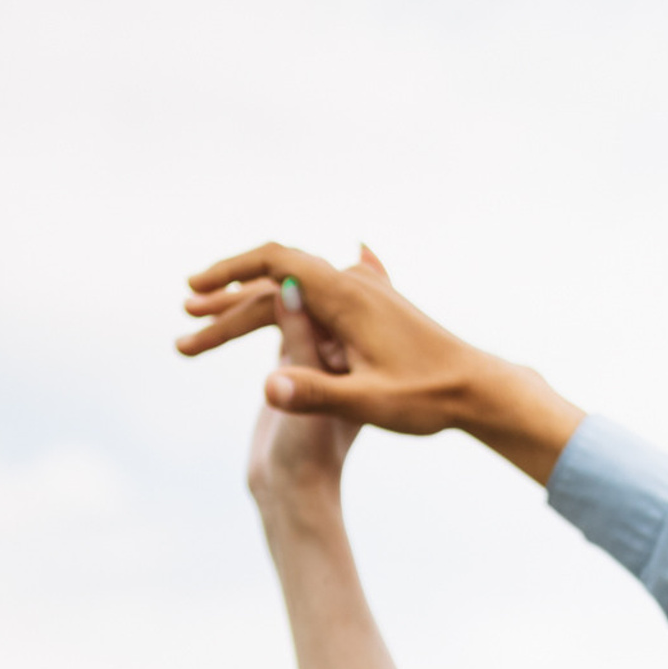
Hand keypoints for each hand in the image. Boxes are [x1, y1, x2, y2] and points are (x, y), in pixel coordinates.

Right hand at [178, 239, 584, 486]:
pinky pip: (316, 295)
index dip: (229, 272)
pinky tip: (270, 307)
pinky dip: (283, 305)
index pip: (274, 263)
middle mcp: (354, 283)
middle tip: (188, 308)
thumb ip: (315, 394)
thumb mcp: (369, 405)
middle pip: (278, 274)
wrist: (479, 390)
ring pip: (296, 287)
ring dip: (254, 302)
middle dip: (230, 293)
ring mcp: (365, 292)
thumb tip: (268, 388)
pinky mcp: (372, 309)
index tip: (195, 290)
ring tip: (213, 318)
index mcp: (345, 295)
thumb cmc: (428, 398)